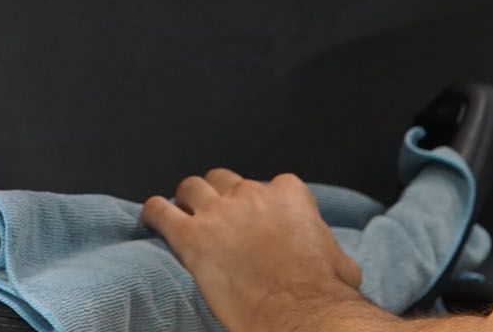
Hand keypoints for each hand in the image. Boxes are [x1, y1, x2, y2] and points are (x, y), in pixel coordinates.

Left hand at [141, 169, 376, 331]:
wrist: (299, 312)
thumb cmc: (323, 291)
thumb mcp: (341, 262)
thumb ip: (330, 249)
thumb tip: (335, 260)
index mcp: (288, 194)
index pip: (269, 185)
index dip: (259, 204)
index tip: (256, 220)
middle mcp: (251, 194)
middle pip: (224, 180)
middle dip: (218, 194)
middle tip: (215, 215)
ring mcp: (219, 212)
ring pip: (190, 187)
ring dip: (186, 198)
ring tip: (182, 211)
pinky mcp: (192, 237)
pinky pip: (161, 212)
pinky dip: (153, 212)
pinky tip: (151, 218)